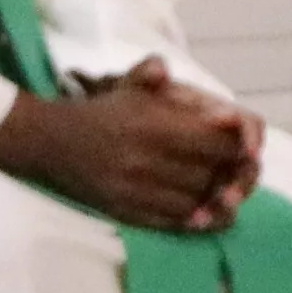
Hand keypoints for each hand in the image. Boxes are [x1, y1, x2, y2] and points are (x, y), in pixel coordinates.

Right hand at [0, 59, 258, 231]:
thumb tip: (171, 74)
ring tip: (219, 189)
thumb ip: (152, 72)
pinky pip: (171, 220)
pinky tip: (201, 212)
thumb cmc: (101, 112)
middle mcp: (144, 158)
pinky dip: (193, 218)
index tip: (240, 143)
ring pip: (194, 199)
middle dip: (227, 171)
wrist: (50, 143)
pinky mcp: (126, 211)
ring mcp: (134, 188)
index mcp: (150, 124)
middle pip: (208, 173)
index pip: (212, 141)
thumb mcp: (126, 85)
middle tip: (234, 168)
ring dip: (212, 196)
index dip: (234, 144)